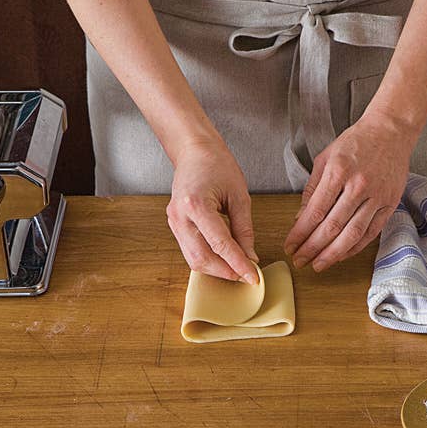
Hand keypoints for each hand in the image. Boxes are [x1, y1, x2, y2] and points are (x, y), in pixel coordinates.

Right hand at [167, 137, 260, 283]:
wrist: (194, 151)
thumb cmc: (217, 165)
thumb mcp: (239, 196)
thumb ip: (244, 229)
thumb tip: (250, 256)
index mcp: (196, 205)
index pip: (220, 245)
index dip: (238, 264)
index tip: (252, 276)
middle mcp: (179, 216)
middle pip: (201, 258)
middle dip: (225, 272)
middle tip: (246, 275)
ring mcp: (174, 222)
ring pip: (193, 259)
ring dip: (216, 268)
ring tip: (237, 268)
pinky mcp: (174, 225)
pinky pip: (190, 250)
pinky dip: (207, 259)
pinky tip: (223, 259)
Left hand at [284, 108, 414, 271]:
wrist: (390, 131)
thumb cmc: (355, 142)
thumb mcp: (325, 158)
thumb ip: (312, 189)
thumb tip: (300, 219)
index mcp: (338, 172)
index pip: (315, 212)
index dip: (300, 233)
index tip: (290, 246)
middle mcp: (358, 186)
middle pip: (332, 227)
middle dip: (312, 248)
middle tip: (299, 260)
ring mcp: (377, 196)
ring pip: (352, 234)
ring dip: (332, 254)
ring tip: (318, 265)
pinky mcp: (390, 203)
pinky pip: (371, 233)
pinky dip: (354, 247)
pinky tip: (341, 255)